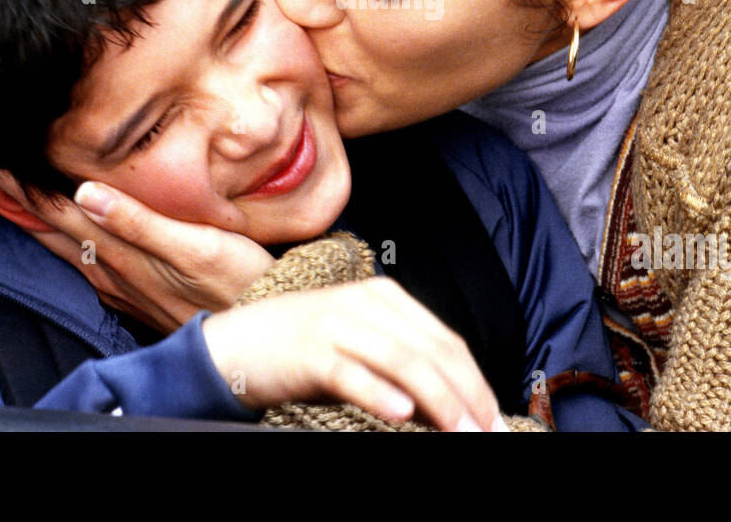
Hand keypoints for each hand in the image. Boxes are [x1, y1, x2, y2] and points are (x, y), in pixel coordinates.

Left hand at [43, 180, 275, 334]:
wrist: (258, 336)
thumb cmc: (236, 284)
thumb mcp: (195, 245)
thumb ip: (138, 221)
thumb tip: (86, 194)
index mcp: (123, 253)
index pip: (62, 214)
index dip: (28, 191)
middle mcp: (115, 272)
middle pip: (56, 232)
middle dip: (20, 204)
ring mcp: (124, 287)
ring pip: (67, 250)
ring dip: (37, 225)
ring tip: (13, 203)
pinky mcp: (138, 295)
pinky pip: (87, 265)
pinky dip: (66, 246)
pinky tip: (67, 242)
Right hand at [202, 277, 505, 431]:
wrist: (236, 345)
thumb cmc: (306, 350)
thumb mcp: (363, 349)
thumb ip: (406, 368)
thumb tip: (453, 407)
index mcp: (387, 297)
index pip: (446, 341)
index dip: (476, 381)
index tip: (494, 419)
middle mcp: (366, 303)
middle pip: (432, 350)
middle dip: (466, 395)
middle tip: (486, 433)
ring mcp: (338, 324)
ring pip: (402, 360)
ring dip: (438, 400)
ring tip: (460, 432)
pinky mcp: (310, 351)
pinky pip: (352, 373)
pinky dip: (379, 394)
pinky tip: (401, 414)